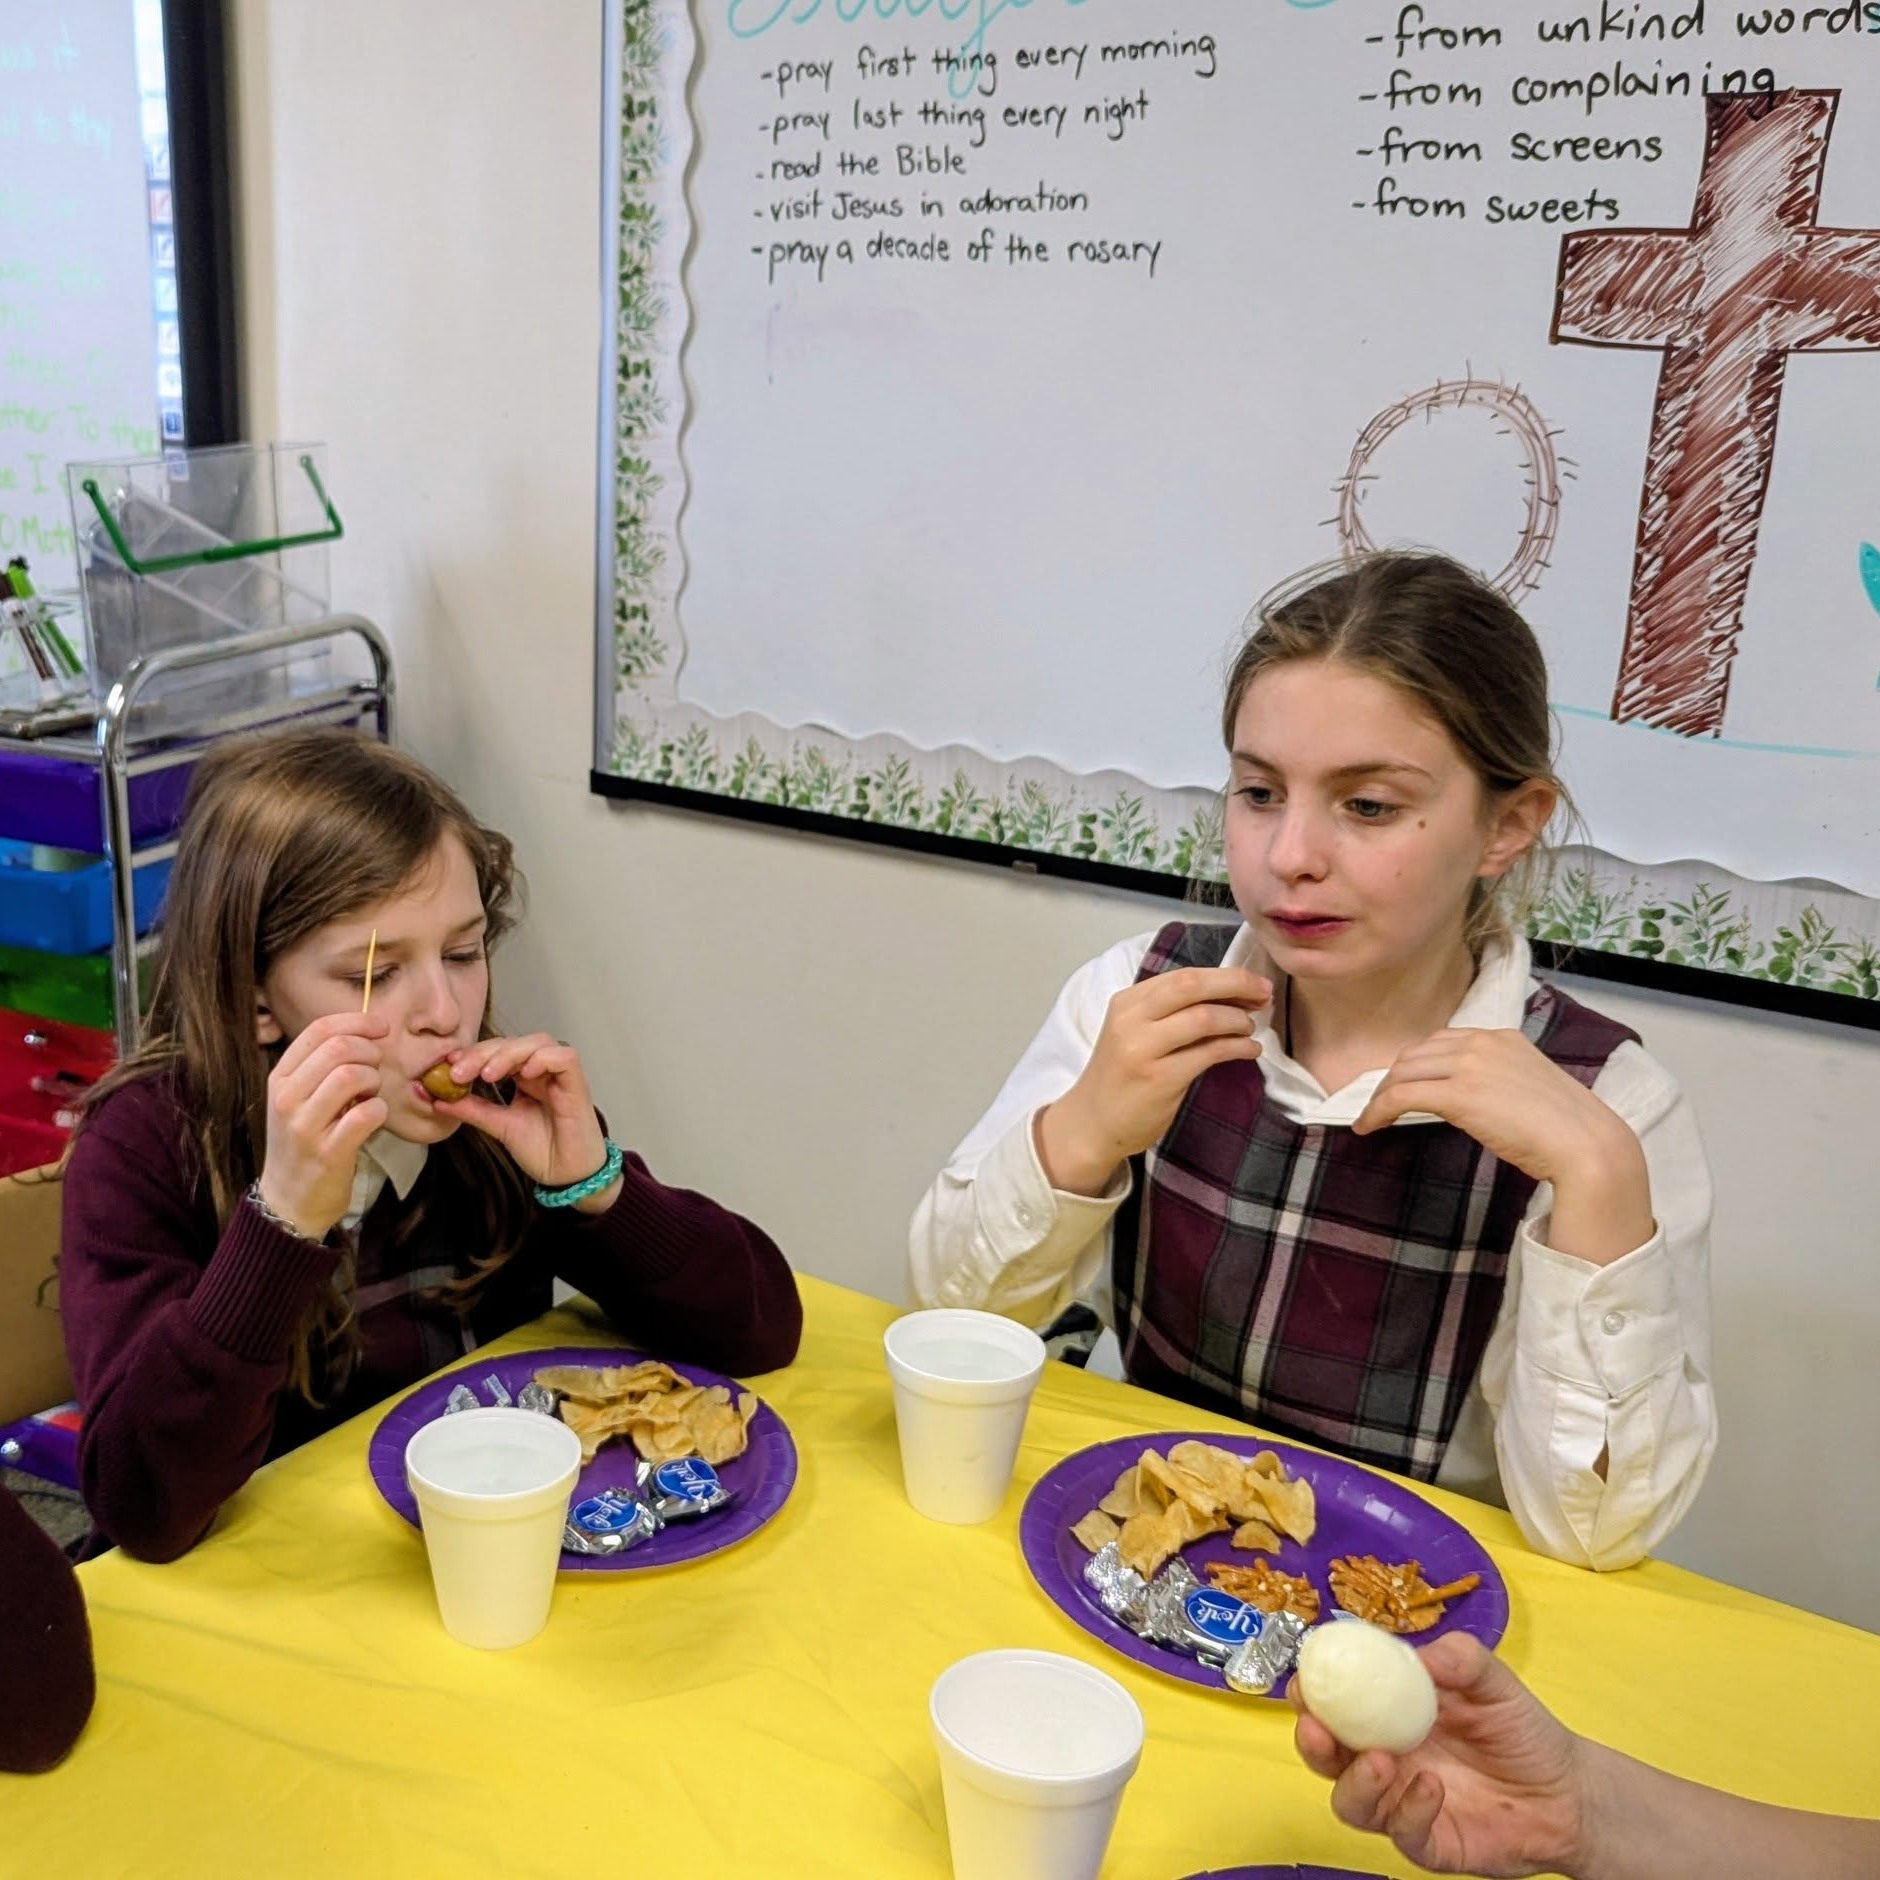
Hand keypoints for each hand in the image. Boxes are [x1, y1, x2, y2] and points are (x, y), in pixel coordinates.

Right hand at [256, 1012, 389, 1239]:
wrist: (289, 1200)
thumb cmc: (305, 1142)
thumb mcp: (300, 1100)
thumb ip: (323, 1067)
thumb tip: (366, 1032)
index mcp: (280, 1079)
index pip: (318, 1031)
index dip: (356, 1021)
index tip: (381, 1027)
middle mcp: (286, 1098)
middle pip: (338, 1048)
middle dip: (369, 1052)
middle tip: (375, 1070)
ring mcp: (304, 1126)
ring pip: (351, 1075)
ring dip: (374, 1080)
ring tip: (370, 1095)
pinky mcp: (328, 1152)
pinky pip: (366, 1113)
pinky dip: (379, 1110)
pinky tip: (373, 1118)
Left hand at [430, 1034, 617, 1211]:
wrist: (567, 1177)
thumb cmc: (543, 1151)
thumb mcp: (500, 1127)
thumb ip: (474, 1110)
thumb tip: (438, 1100)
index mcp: (525, 1077)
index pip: (498, 1051)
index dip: (474, 1054)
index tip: (448, 1066)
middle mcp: (543, 1071)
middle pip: (514, 1042)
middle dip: (483, 1053)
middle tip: (459, 1072)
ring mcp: (560, 1076)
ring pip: (538, 1042)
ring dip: (509, 1053)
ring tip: (488, 1075)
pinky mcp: (577, 1083)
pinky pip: (564, 1057)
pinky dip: (544, 1059)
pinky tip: (525, 1073)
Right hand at [1036, 967, 1269, 1195]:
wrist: (1093, 1123)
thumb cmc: (1122, 1076)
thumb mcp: (1136, 1032)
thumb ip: (1171, 1012)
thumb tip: (1232, 995)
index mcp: (1128, 1001)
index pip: (1184, 975)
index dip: (1226, 976)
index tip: (1255, 983)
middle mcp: (1132, 1019)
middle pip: (1192, 985)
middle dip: (1237, 984)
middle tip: (1265, 994)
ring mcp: (1143, 1049)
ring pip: (1204, 1018)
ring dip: (1237, 1021)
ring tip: (1250, 1029)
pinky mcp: (1160, 1079)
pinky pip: (1209, 1053)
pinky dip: (1238, 1048)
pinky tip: (1250, 1050)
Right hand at [1292, 1632, 1589, 1877]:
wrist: (1568, 1793)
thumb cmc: (1521, 1730)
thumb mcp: (1493, 1680)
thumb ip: (1459, 1658)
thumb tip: (1419, 1656)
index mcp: (1388, 1712)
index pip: (1334, 1702)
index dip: (1311, 1692)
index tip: (1305, 1679)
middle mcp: (1386, 1757)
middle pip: (1325, 1756)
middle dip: (1311, 1741)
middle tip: (1317, 1728)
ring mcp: (1402, 1802)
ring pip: (1349, 1802)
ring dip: (1354, 1781)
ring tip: (1380, 1761)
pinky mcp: (1427, 1842)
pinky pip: (1401, 1834)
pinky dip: (1408, 1810)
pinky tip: (1431, 1788)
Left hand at [1351, 1029, 1652, 1262]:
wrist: (1586, 1145)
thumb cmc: (1564, 1129)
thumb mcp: (1526, 1087)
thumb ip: (1494, 1080)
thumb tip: (1465, 1097)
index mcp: (1500, 1037)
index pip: (1439, 1042)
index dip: (1414, 1065)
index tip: (1401, 1085)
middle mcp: (1482, 1042)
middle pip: (1414, 1055)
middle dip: (1391, 1079)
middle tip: (1379, 1105)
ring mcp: (1469, 1065)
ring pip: (1402, 1073)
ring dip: (1379, 1096)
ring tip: (1370, 1118)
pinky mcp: (1459, 1094)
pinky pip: (1400, 1096)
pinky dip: (1377, 1110)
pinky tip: (1368, 1127)